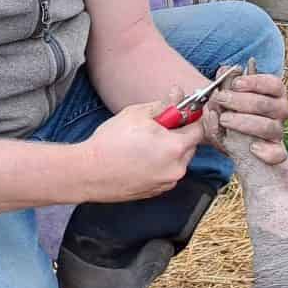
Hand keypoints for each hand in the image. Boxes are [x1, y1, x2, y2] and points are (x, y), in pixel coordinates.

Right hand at [80, 93, 200, 201]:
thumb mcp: (137, 114)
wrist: (88, 172)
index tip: (180, 114)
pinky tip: (139, 159)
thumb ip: (164, 105)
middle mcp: (177, 168)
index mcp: (176, 147)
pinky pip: (166, 173)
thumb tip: (178, 96)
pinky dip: (160, 165)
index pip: (199, 129)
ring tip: (144, 145)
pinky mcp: (157, 192)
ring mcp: (167, 183)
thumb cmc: (110, 142)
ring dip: (169, 151)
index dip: (191, 119)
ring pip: (178, 161)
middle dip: (178, 135)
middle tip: (157, 128)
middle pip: (190, 146)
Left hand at [205, 68, 287, 165]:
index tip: (235, 83)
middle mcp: (280, 111)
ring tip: (225, 120)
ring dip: (244, 122)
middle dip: (241, 101)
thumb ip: (224, 85)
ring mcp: (278, 132)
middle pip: (267, 104)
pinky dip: (266, 152)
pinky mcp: (275, 152)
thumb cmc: (232, 117)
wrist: (235, 146)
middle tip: (221, 99)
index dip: (255, 82)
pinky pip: (277, 154)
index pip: (274, 84)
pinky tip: (253, 148)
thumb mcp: (225, 101)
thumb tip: (223, 70)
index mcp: (274, 94)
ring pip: (269, 126)